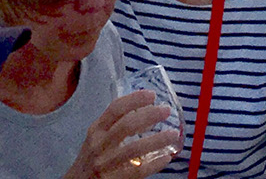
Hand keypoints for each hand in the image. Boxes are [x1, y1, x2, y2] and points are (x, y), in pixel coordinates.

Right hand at [63, 91, 178, 178]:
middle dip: (149, 115)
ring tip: (173, 134)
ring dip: (157, 140)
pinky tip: (166, 157)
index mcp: (96, 130)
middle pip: (126, 125)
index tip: (151, 95)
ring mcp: (105, 164)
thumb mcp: (97, 138)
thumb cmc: (92, 159)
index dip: (134, 99)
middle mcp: (99, 145)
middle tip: (166, 110)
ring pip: (134, 149)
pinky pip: (137, 171)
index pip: (115, 109)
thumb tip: (147, 115)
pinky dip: (154, 164)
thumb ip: (115, 126)